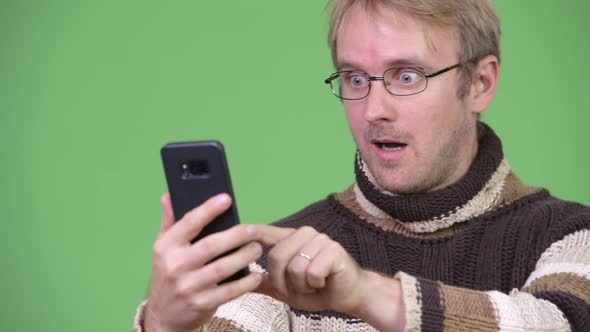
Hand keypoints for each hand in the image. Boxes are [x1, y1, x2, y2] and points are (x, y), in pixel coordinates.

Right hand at [144, 193, 264, 331]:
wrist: (163, 317)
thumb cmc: (167, 276)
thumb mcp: (162, 249)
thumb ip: (169, 222)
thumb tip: (168, 196)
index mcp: (166, 247)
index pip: (188, 223)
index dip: (208, 209)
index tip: (226, 199)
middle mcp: (175, 266)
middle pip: (211, 245)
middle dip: (236, 235)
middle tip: (253, 230)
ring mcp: (188, 287)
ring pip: (223, 268)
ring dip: (244, 256)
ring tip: (257, 248)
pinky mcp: (201, 304)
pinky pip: (229, 291)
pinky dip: (246, 283)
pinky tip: (257, 275)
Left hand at [254, 226, 364, 312]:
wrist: (349, 295)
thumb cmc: (318, 288)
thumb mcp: (287, 289)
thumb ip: (268, 283)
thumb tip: (244, 281)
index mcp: (291, 239)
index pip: (266, 232)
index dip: (250, 232)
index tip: (235, 230)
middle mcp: (304, 234)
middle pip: (276, 256)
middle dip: (283, 281)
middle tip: (299, 287)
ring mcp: (320, 239)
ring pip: (294, 267)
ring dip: (302, 285)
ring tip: (313, 283)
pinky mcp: (333, 250)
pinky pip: (311, 273)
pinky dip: (315, 284)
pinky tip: (324, 282)